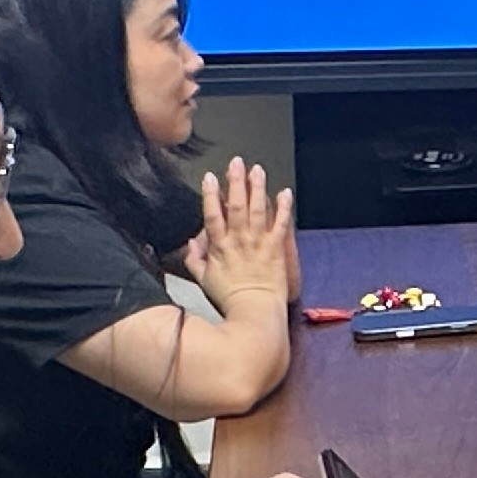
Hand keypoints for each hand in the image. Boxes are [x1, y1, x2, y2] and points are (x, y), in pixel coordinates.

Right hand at [182, 159, 297, 308]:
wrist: (254, 314)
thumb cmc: (230, 300)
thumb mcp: (203, 280)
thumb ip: (194, 260)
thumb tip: (191, 243)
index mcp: (220, 247)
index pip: (212, 216)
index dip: (210, 195)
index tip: (209, 177)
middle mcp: (239, 242)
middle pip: (236, 206)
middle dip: (235, 182)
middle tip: (236, 163)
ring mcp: (258, 244)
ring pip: (258, 210)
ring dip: (257, 188)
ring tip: (257, 170)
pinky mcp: (276, 250)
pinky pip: (281, 225)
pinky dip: (284, 208)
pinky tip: (285, 193)